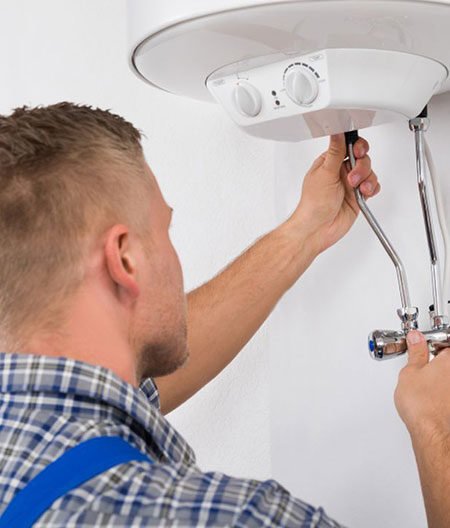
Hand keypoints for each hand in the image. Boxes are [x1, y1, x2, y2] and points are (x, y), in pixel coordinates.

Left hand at [288, 133, 379, 254]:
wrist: (318, 228)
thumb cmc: (313, 204)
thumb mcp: (325, 173)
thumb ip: (335, 152)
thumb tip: (337, 131)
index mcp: (329, 163)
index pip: (347, 145)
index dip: (356, 147)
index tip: (357, 152)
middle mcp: (340, 171)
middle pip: (362, 157)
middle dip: (361, 166)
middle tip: (353, 177)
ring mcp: (350, 184)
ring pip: (369, 172)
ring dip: (366, 178)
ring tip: (357, 188)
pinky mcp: (358, 196)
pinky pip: (372, 186)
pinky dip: (372, 188)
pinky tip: (364, 192)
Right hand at [395, 330, 449, 438]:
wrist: (433, 432)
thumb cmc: (423, 404)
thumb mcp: (409, 372)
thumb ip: (416, 353)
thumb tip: (416, 338)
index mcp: (448, 360)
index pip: (445, 343)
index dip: (434, 343)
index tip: (424, 345)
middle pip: (448, 360)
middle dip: (438, 361)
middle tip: (424, 365)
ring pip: (448, 378)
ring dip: (441, 378)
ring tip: (426, 383)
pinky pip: (447, 391)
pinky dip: (443, 392)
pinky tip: (433, 397)